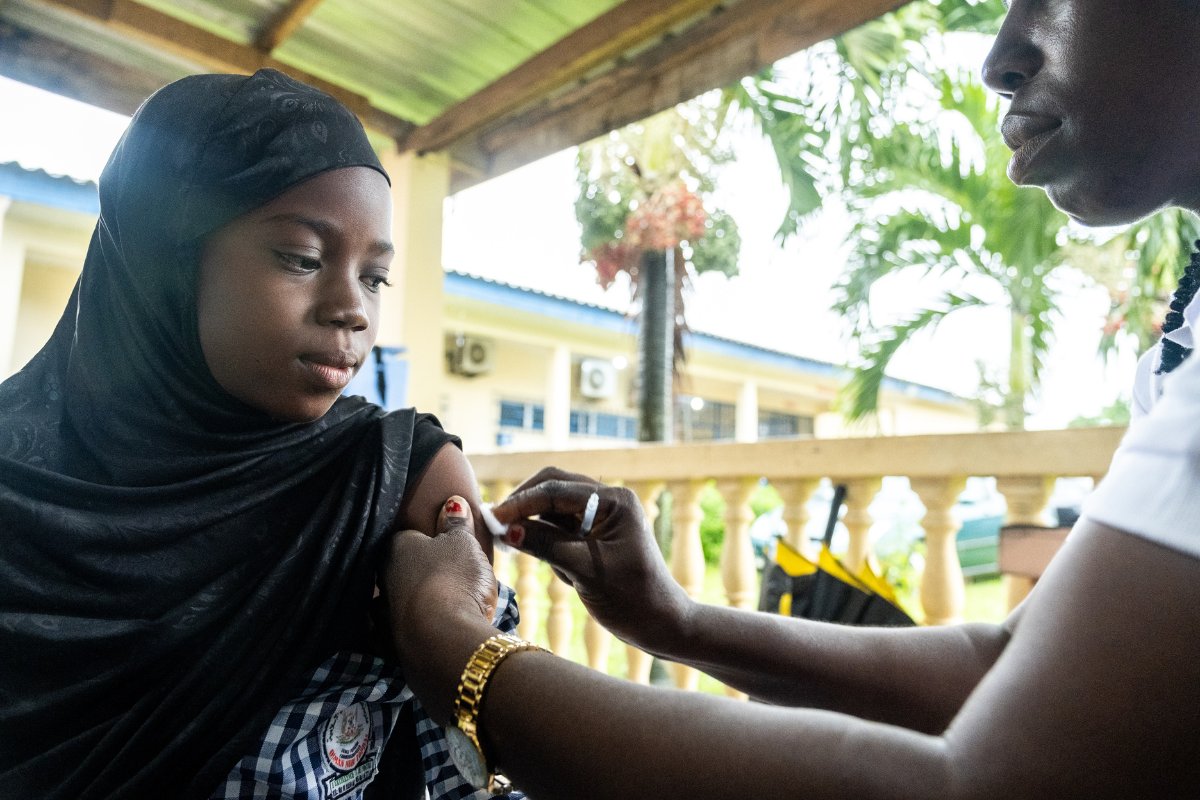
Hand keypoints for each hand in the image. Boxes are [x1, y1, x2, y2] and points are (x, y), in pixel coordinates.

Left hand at [382, 496, 499, 721]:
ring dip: (409, 606)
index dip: (426, 540)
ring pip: (392, 605)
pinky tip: (425, 638)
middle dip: (415, 574)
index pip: (405, 538)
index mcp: (395, 549)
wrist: (442, 641)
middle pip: (396, 572)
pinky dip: (408, 635)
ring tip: (436, 609)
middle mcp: (381, 581)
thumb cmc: (453, 580)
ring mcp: (381, 618)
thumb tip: (452, 501)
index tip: (444, 547)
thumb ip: (456, 523)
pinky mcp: (389, 651)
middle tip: (445, 577)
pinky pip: (397, 637)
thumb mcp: (463, 544)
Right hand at [492, 468, 692, 655]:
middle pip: (552, 488)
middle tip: (496, 527)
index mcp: (614, 500)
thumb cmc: (632, 598)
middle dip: (524, 506)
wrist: (661, 624)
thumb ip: (546, 546)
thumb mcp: (585, 571)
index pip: (556, 489)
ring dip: (535, 527)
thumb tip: (507, 530)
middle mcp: (608, 501)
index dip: (521, 502)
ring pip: (552, 509)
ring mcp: (601, 518)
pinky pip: (559, 530)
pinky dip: (548, 543)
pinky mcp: (594, 536)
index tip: (493, 519)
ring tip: (525, 553)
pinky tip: (558, 571)